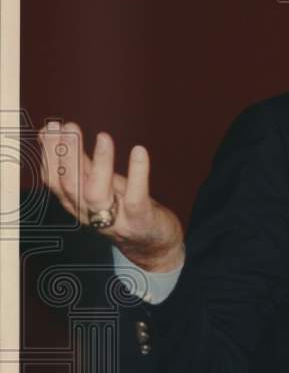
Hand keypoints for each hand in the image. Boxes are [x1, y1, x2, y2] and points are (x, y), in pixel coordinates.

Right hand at [38, 122, 184, 272]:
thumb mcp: (101, 185)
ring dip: (98, 163)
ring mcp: (114, 220)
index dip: (49, 155)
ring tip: (103, 136)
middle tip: (70, 126)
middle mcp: (89, 214)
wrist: (154, 245)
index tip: (50, 127)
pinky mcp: (139, 221)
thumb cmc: (125, 209)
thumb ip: (83, 164)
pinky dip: (137, 173)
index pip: (54, 180)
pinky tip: (139, 151)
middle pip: (70, 185)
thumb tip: (63, 135)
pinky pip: (135, 197)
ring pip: (96, 193)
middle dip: (66, 155)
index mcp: (75, 204)